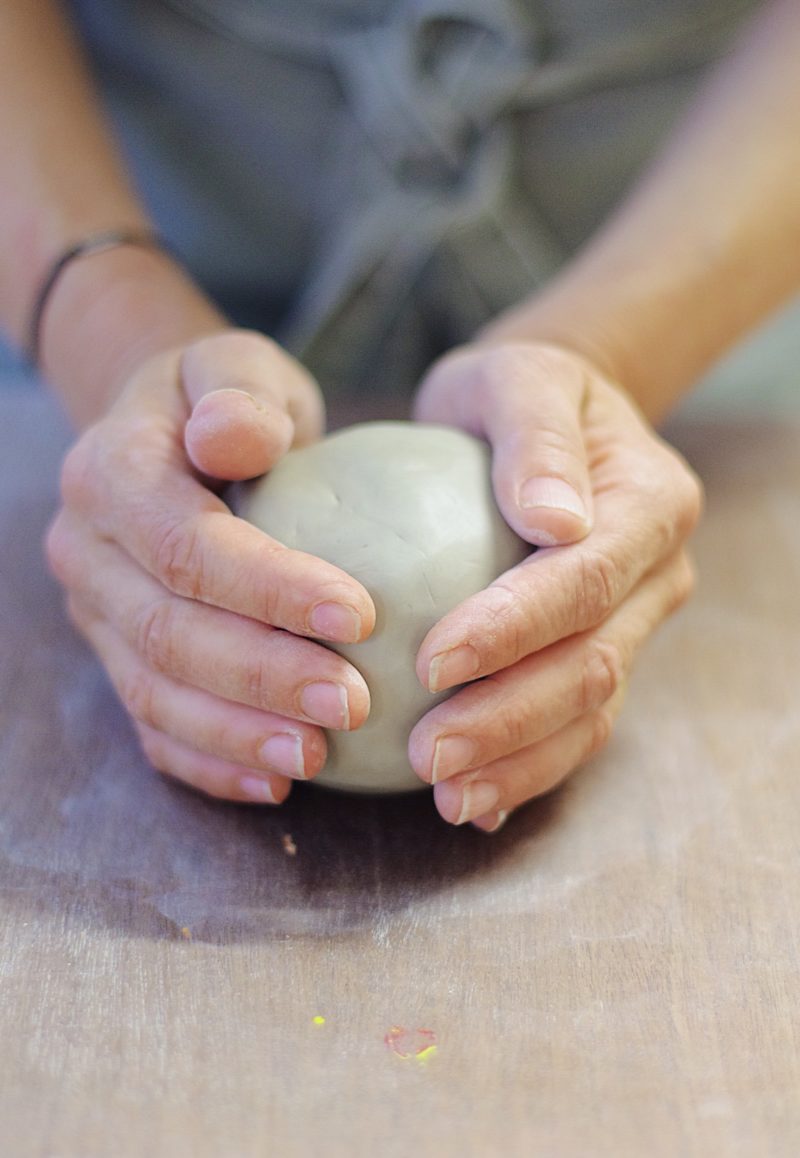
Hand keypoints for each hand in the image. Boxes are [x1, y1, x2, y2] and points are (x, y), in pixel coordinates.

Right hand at [45, 330, 375, 803]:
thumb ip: (240, 393)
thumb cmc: (227, 404)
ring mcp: (94, 615)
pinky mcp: (115, 659)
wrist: (169, 438)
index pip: (185, 544)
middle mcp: (87, 552)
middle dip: (262, 677)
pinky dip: (211, 762)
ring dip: (239, 735)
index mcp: (110, 474)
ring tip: (320, 758)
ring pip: (154, 693)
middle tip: (353, 703)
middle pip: (167, 632)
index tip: (360, 614)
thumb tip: (236, 438)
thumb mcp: (236, 366)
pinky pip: (151, 727)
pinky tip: (278, 782)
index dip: (267, 588)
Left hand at [408, 342, 701, 829]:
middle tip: (427, 756)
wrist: (545, 423)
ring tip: (446, 797)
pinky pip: (573, 726)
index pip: (585, 580)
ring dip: (518, 762)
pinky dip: (526, 769)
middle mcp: (657, 576)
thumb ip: (535, 436)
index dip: (515, 628)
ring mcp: (636, 625)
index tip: (432, 660)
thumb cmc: (517, 393)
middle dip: (510, 718)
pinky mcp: (602, 656)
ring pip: (590, 712)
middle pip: (592, 664)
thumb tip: (555, 520)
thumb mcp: (518, 377)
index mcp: (652, 505)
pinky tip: (473, 802)